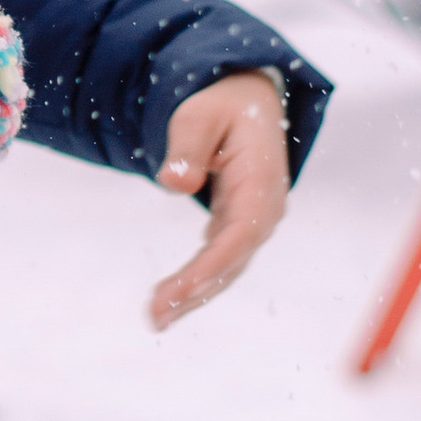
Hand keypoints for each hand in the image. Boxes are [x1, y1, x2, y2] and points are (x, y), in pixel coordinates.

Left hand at [151, 75, 292, 331]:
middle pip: (233, 259)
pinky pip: (218, 261)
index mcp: (262, 181)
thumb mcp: (200, 114)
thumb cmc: (222, 106)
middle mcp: (265, 209)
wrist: (248, 101)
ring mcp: (253, 221)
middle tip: (155, 315)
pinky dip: (195, 282)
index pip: (241, 233)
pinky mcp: (237, 227)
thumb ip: (187, 148)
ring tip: (156, 319)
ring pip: (226, 267)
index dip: (213, 264)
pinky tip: (168, 301)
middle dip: (196, 290)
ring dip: (193, 295)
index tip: (184, 289)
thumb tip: (174, 185)